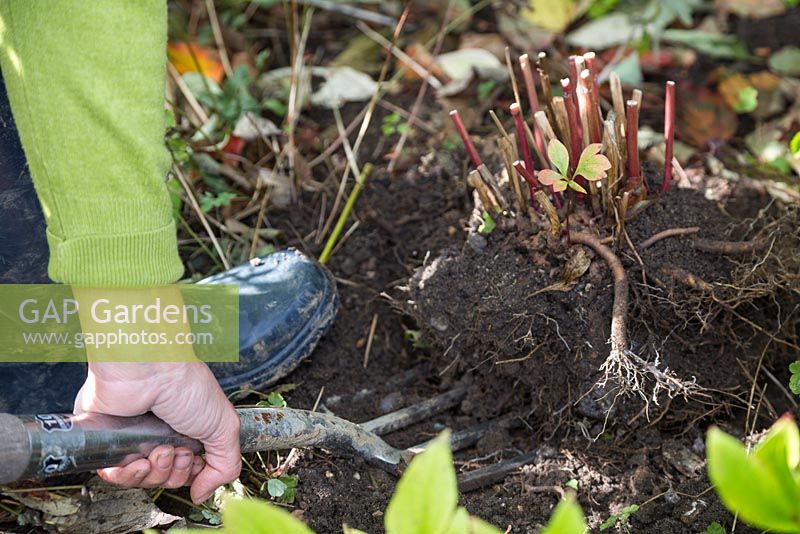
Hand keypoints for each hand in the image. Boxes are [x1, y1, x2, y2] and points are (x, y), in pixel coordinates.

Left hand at [74, 361, 240, 502]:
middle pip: (167, 477)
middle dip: (175, 472)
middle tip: (176, 450)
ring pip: (141, 479)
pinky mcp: (108, 439)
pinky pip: (113, 475)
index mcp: (188, 430)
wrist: (148, 368)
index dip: (193, 472)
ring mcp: (134, 437)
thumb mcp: (224, 427)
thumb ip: (225, 465)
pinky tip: (138, 461)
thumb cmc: (186, 385)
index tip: (195, 460)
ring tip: (159, 449)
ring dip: (154, 472)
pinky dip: (126, 476)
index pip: (189, 469)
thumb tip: (203, 493)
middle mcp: (161, 434)